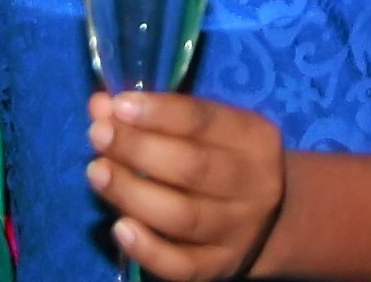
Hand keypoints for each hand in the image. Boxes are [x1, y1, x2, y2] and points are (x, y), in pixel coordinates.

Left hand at [87, 91, 286, 280]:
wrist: (273, 219)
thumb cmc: (226, 159)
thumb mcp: (208, 128)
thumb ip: (158, 116)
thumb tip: (101, 106)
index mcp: (252, 138)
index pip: (205, 121)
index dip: (159, 112)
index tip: (118, 105)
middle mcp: (252, 184)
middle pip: (192, 168)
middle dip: (138, 149)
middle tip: (99, 135)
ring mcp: (237, 230)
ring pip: (183, 216)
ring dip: (132, 193)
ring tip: (96, 172)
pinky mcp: (219, 267)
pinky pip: (182, 265)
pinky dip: (148, 249)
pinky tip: (119, 228)